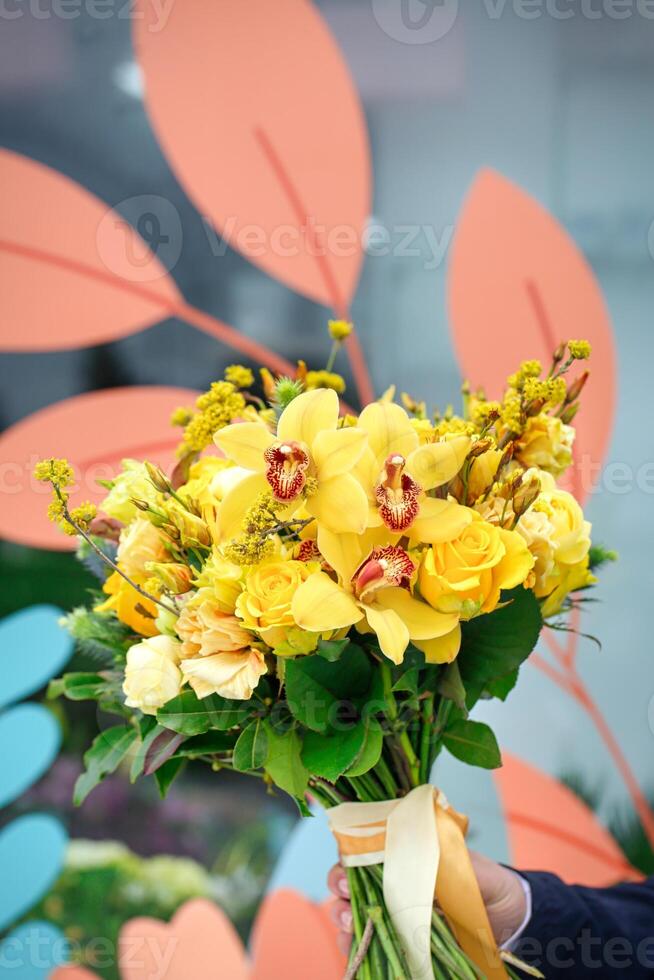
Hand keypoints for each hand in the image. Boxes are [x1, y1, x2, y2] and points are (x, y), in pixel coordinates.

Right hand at [328, 851, 526, 952]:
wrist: (512, 924)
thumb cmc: (490, 887)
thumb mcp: (475, 870)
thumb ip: (449, 863)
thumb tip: (422, 857)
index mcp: (407, 857)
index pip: (367, 849)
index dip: (351, 853)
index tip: (347, 863)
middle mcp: (395, 884)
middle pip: (352, 880)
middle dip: (339, 884)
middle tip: (343, 893)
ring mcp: (395, 916)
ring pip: (354, 913)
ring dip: (342, 917)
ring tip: (349, 925)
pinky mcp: (400, 947)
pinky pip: (370, 948)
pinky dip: (356, 950)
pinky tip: (354, 952)